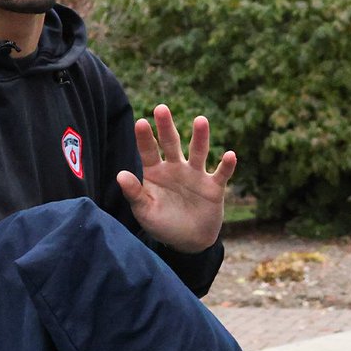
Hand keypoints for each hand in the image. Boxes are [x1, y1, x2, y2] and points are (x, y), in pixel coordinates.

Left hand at [116, 104, 236, 253]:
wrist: (189, 242)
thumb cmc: (163, 224)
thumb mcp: (145, 211)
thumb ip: (134, 193)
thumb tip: (120, 175)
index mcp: (156, 172)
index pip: (149, 151)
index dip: (145, 138)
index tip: (141, 122)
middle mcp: (176, 168)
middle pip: (172, 143)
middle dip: (167, 127)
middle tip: (161, 108)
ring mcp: (196, 175)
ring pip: (198, 152)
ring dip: (200, 137)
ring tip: (200, 120)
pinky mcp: (213, 187)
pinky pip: (221, 174)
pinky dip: (226, 165)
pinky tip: (230, 155)